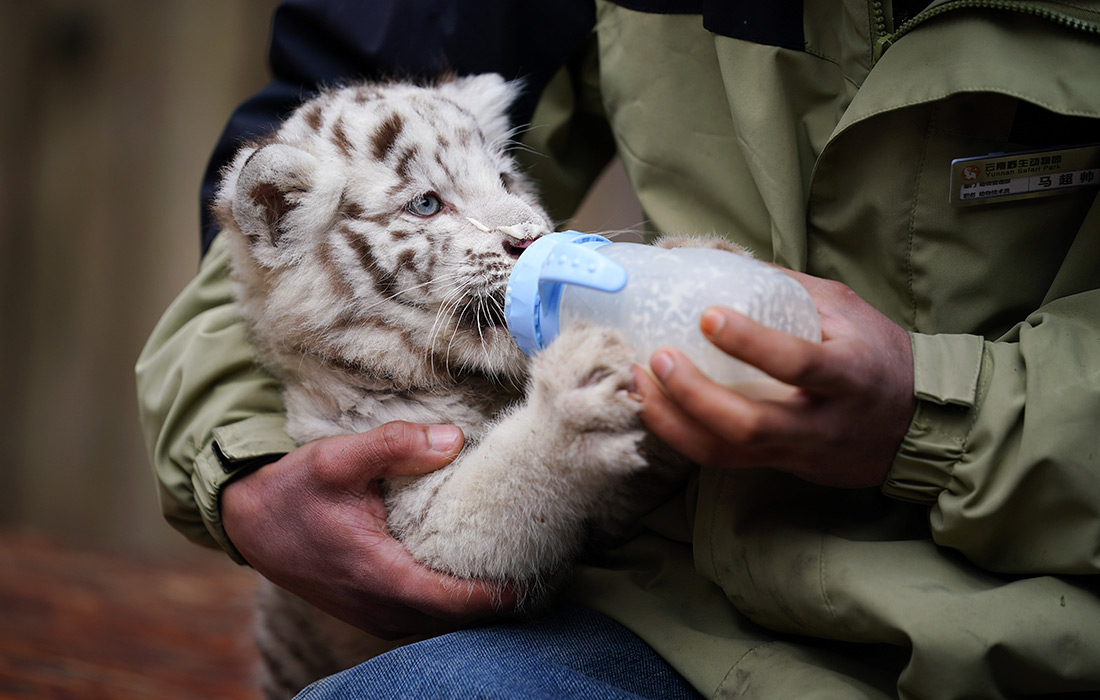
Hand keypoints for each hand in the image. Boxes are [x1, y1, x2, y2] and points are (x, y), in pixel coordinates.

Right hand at [222, 421, 515, 638]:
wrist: (249, 520)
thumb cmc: (293, 490)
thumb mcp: (339, 457)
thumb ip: (396, 446)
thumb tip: (454, 439)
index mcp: (379, 576)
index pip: (457, 602)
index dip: (502, 593)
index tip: (539, 569)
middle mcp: (381, 607)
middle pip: (459, 619)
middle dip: (502, 597)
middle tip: (543, 560)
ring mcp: (376, 614)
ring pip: (444, 623)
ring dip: (480, 602)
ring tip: (518, 565)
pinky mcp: (373, 610)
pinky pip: (426, 616)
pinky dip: (456, 602)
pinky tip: (475, 572)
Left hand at [635, 273, 915, 487]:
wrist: (919, 427)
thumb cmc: (880, 357)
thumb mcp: (848, 310)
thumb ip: (790, 288)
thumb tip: (722, 259)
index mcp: (849, 376)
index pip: (797, 364)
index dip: (750, 343)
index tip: (708, 315)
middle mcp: (823, 423)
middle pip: (750, 426)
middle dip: (693, 395)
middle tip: (657, 358)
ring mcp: (799, 453)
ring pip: (727, 454)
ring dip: (674, 422)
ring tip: (639, 385)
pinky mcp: (780, 468)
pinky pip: (723, 461)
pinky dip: (683, 435)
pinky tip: (655, 408)